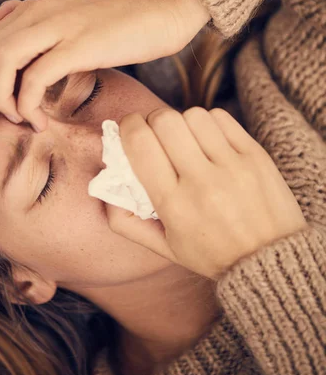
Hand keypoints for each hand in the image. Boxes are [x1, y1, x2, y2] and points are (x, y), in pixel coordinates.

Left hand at [0, 0, 208, 148]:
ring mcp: (57, 28)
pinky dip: (29, 103)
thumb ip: (30, 20)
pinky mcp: (79, 44)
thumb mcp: (68, 18)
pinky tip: (38, 121)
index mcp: (31, 11)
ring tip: (9, 127)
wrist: (163, 9)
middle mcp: (36, 15)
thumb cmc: (121, 24)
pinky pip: (36, 76)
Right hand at [105, 106, 307, 280]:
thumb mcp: (164, 247)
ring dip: (182, 122)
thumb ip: (126, 220)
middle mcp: (202, 182)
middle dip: (152, 121)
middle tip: (156, 134)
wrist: (271, 259)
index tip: (130, 129)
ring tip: (186, 140)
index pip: (140, 144)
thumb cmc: (212, 253)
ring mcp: (232, 165)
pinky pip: (221, 117)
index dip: (129, 127)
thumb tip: (104, 184)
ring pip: (192, 114)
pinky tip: (209, 140)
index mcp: (173, 205)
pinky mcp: (255, 154)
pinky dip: (208, 122)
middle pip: (164, 121)